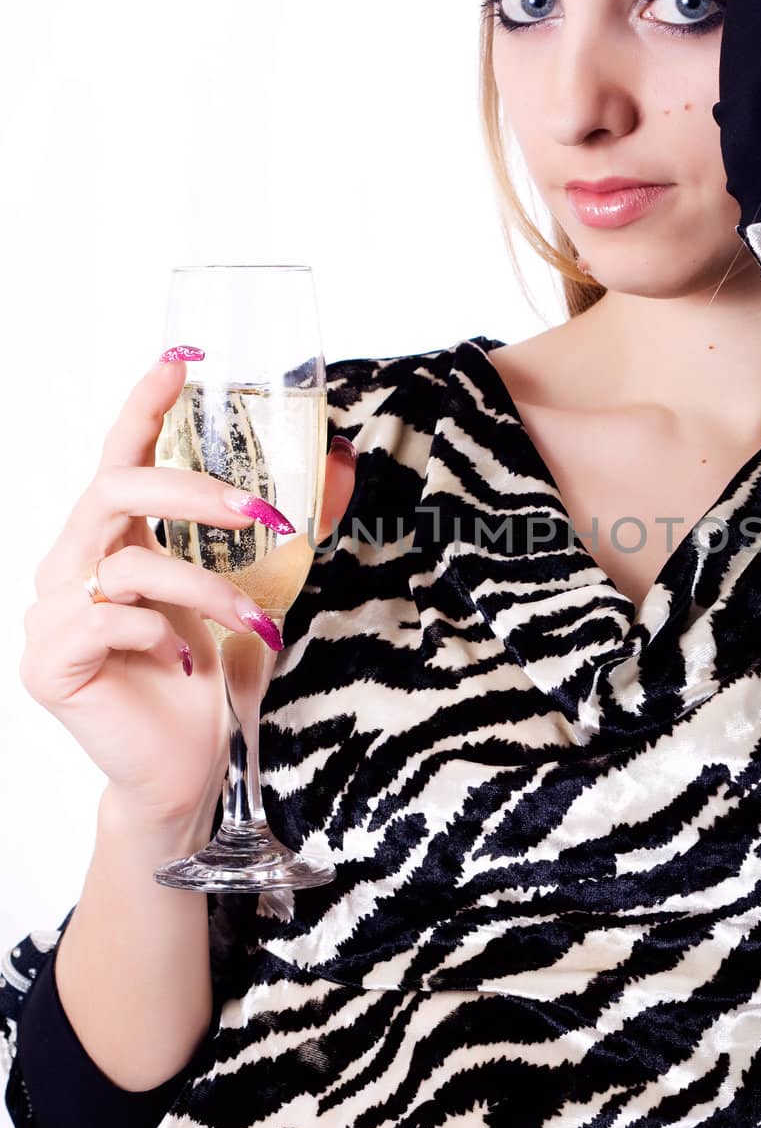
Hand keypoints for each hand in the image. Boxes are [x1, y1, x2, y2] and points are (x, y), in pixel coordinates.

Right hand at [19, 356, 356, 831]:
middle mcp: (76, 564)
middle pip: (115, 489)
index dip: (143, 404)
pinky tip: (183, 660)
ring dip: (206, 588)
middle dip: (191, 491)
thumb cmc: (215, 675)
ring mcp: (54, 612)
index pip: (121, 455)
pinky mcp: (50, 662)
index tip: (180, 360)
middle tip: (258, 511)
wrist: (193, 767)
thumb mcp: (262, 591)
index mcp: (117, 539)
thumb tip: (344, 456)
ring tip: (254, 622)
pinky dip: (160, 633)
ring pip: (126, 562)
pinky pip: (106, 619)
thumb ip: (289, 528)